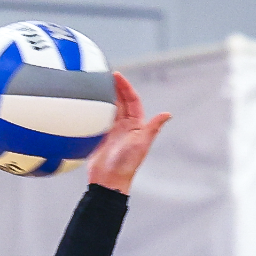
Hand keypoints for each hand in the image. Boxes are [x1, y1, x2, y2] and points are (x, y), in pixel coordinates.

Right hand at [87, 72, 171, 193]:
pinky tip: (87, 102)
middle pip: (120, 101)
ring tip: (96, 83)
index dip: (126, 87)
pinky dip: (94, 109)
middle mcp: (125, 126)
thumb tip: (168, 114)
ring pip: (109, 108)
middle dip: (114, 87)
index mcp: (136, 126)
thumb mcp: (141, 144)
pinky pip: (97, 119)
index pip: (132, 101)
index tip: (117, 76)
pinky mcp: (100, 137)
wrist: (108, 181)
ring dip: (104, 96)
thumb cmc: (127, 164)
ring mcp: (112, 131)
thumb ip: (152, 128)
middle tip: (105, 75)